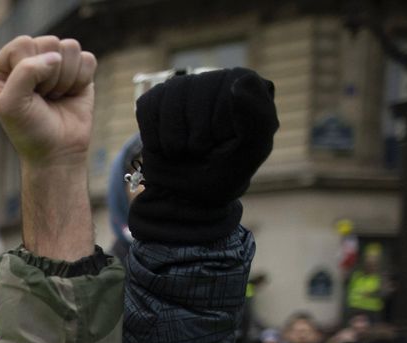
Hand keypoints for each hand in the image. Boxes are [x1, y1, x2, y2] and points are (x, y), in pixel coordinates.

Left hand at [0, 36, 95, 168]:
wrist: (57, 152)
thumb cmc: (29, 130)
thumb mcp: (12, 104)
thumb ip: (25, 72)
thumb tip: (55, 56)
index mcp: (6, 65)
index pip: (23, 44)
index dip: (29, 68)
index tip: (27, 94)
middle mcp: (30, 59)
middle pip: (48, 42)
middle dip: (48, 76)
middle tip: (42, 98)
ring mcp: (55, 63)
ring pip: (70, 48)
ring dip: (65, 79)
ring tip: (55, 97)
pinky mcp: (79, 69)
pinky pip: (87, 59)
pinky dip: (81, 81)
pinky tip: (70, 95)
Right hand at [129, 68, 277, 243]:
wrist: (181, 198)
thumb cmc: (220, 176)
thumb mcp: (249, 154)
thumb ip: (258, 116)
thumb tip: (240, 80)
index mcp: (250, 87)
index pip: (232, 86)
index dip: (222, 124)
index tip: (224, 145)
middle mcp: (217, 80)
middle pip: (200, 87)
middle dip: (197, 132)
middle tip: (201, 151)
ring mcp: (184, 88)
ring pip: (172, 94)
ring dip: (174, 138)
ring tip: (183, 151)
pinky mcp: (156, 100)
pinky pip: (148, 106)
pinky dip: (154, 136)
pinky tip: (165, 146)